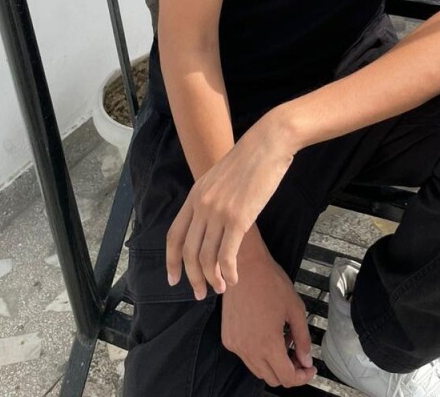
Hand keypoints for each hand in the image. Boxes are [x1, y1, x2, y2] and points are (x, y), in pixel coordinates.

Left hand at [166, 110, 294, 297]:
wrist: (268, 143)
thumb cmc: (250, 159)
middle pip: (188, 252)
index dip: (171, 261)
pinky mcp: (238, 217)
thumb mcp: (221, 178)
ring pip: (206, 257)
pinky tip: (235, 279)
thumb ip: (212, 199)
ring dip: (212, 278)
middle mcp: (202, 205)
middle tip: (200, 294)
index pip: (174, 235)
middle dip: (192, 278)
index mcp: (195, 195)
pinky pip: (227, 254)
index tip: (173, 280)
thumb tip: (212, 222)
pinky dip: (228, 271)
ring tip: (221, 288)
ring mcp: (218, 212)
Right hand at [221, 243, 316, 388]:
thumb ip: (302, 338)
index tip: (309, 368)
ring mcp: (236, 345)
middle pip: (272, 378)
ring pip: (258, 370)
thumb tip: (306, 359)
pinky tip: (267, 333)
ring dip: (273, 363)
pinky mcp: (228, 338)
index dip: (302, 377)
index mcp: (268, 344)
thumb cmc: (269, 282)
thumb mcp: (295, 309)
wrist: (244, 267)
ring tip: (283, 339)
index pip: (286, 378)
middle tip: (299, 355)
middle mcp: (249, 350)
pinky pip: (246, 356)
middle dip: (289, 371)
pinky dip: (258, 353)